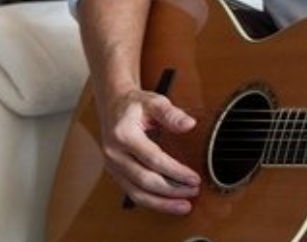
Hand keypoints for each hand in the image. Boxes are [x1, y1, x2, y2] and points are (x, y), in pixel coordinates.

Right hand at [97, 89, 201, 213]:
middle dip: (171, 190)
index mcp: (123, 134)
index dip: (175, 171)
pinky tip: (169, 203)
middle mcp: (114, 153)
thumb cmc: (135, 104)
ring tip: (184, 206)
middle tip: (193, 191)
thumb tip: (189, 124)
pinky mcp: (115, 174)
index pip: (152, 158)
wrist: (113, 106)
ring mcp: (112, 166)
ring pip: (136, 193)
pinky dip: (152, 202)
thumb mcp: (154, 101)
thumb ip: (171, 114)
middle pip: (144, 180)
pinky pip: (133, 193)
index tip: (194, 178)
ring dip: (161, 203)